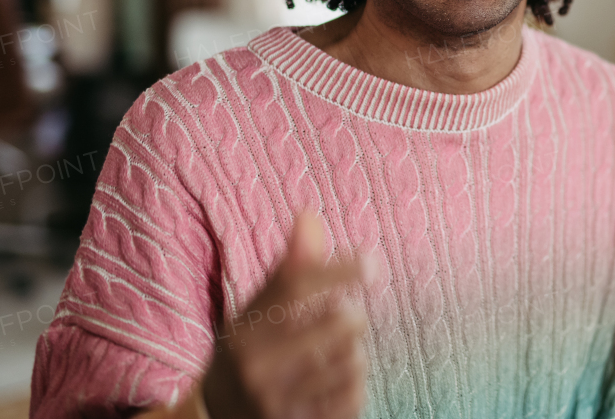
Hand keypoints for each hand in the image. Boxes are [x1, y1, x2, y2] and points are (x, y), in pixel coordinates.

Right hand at [201, 213, 372, 418]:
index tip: (373, 263)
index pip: (296, 285)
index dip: (339, 269)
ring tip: (334, 356)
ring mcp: (274, 402)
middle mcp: (254, 366)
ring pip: (353, 358)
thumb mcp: (256, 314)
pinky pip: (354, 395)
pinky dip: (354, 385)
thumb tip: (309, 213)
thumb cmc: (249, 353)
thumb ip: (288, 269)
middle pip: (337, 320)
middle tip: (345, 318)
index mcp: (242, 330)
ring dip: (354, 353)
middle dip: (351, 316)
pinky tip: (336, 384)